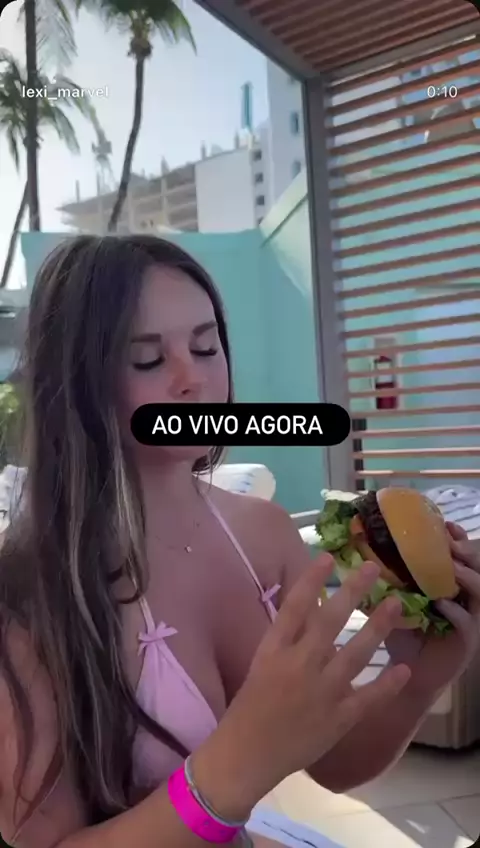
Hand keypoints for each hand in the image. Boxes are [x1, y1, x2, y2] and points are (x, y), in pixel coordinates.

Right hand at [193, 555, 410, 820]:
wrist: (246, 755)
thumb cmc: (248, 708)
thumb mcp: (260, 664)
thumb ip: (285, 640)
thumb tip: (309, 613)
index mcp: (273, 650)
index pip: (294, 606)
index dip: (311, 579)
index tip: (328, 556)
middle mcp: (298, 665)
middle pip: (329, 620)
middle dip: (353, 591)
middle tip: (372, 567)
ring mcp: (321, 692)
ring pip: (356, 653)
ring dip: (378, 627)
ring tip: (395, 606)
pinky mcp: (338, 719)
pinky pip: (368, 698)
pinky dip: (387, 685)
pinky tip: (403, 670)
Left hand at [385, 522, 479, 695]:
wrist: (404, 678)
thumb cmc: (399, 636)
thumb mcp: (391, 601)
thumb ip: (382, 580)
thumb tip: (353, 553)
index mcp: (447, 585)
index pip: (459, 554)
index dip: (455, 537)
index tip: (443, 523)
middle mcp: (463, 599)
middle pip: (476, 567)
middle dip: (465, 551)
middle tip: (450, 542)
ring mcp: (469, 620)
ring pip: (479, 592)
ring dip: (465, 576)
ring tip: (451, 567)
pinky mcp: (466, 642)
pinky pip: (466, 623)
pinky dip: (455, 611)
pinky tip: (441, 603)